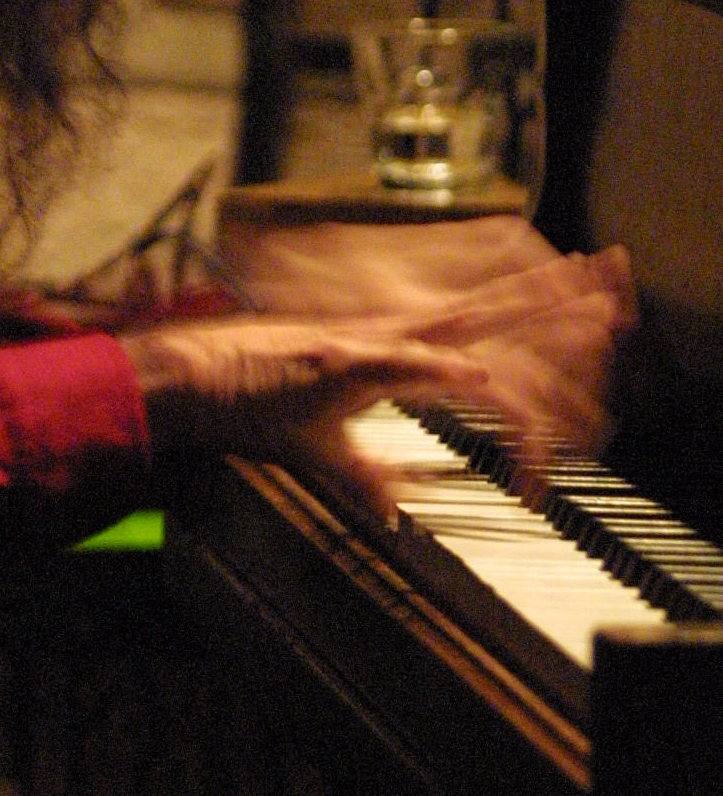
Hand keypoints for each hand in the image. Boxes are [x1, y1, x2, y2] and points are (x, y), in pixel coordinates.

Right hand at [118, 234, 636, 521]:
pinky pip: (399, 366)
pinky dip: (440, 372)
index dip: (518, 325)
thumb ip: (363, 477)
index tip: (568, 312)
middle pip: (484, 314)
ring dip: (516, 314)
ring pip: (458, 323)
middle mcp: (383, 338)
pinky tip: (478, 376)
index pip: (469, 334)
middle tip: (605, 283)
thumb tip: (393, 512)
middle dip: (546, 302)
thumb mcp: (319, 452)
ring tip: (574, 297)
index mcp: (383, 353)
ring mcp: (362, 342)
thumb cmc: (243, 406)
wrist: (189, 381)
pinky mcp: (333, 359)